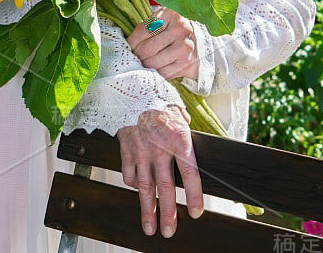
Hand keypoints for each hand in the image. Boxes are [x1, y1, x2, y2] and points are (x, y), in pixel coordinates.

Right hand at [117, 106, 202, 236]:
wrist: (130, 90)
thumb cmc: (157, 99)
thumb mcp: (178, 111)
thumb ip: (184, 126)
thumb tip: (188, 130)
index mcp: (178, 139)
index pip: (190, 174)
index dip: (194, 196)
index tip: (196, 212)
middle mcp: (160, 149)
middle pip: (166, 188)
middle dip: (169, 213)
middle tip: (170, 231)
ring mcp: (141, 152)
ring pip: (146, 188)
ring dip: (148, 210)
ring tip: (150, 228)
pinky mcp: (126, 150)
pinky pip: (129, 175)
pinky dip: (134, 185)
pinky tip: (139, 191)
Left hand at [127, 7, 198, 80]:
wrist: (200, 42)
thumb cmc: (175, 29)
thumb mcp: (164, 20)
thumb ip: (148, 25)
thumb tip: (126, 42)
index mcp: (170, 14)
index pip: (143, 30)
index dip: (131, 42)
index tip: (126, 47)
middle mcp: (180, 29)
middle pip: (147, 48)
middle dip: (136, 56)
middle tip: (132, 59)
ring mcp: (185, 47)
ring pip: (154, 63)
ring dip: (143, 67)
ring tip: (139, 65)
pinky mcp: (188, 64)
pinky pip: (164, 73)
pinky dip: (154, 74)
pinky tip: (151, 71)